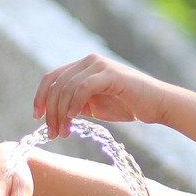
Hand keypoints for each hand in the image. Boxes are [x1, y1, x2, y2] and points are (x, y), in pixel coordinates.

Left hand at [34, 54, 168, 138]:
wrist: (157, 105)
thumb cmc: (128, 106)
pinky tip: (74, 118)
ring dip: (61, 112)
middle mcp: (89, 61)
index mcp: (83, 67)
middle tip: (54, 133)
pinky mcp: (111, 74)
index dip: (40, 97)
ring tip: (64, 132)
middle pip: (57, 84)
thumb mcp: (94, 106)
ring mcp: (100, 66)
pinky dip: (74, 103)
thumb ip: (75, 103)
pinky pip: (84, 87)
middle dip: (51, 111)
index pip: (52, 77)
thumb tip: (53, 113)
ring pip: (68, 87)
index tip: (37, 117)